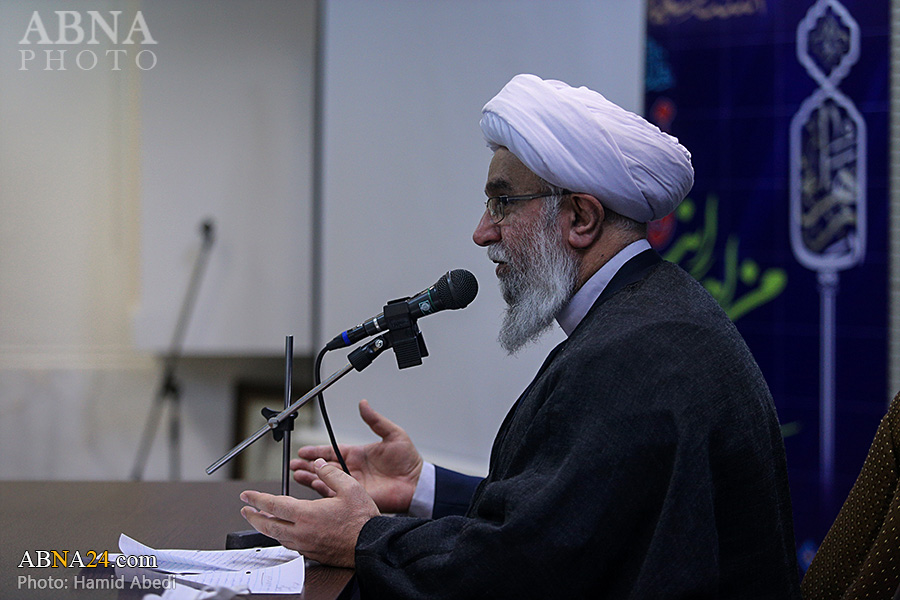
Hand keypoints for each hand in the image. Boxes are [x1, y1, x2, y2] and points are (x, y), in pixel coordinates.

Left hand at [241, 458, 378, 567]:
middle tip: (245, 511)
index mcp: (306, 514)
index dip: (256, 499)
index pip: (273, 505)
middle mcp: (301, 532)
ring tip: (261, 520)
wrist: (371, 546)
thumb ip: (331, 474)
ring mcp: (305, 545)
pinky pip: (289, 544)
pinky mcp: (312, 553)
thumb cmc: (362, 521)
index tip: (247, 495)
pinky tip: (284, 532)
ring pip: (277, 537)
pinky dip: (281, 536)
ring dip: (265, 527)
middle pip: (267, 525)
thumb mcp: (350, 488)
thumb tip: (319, 464)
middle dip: (253, 517)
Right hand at [291, 399, 422, 513]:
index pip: (331, 451)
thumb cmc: (408, 460)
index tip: (302, 450)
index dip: (316, 451)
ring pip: (326, 480)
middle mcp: (353, 469)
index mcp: (358, 454)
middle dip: (307, 465)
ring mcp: (354, 484)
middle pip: (324, 466)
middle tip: (293, 464)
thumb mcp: (393, 434)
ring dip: (311, 477)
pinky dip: (324, 490)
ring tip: (296, 475)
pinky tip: (313, 485)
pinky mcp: (357, 497)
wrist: (417, 482)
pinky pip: (337, 494)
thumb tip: (364, 404)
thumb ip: (375, 421)